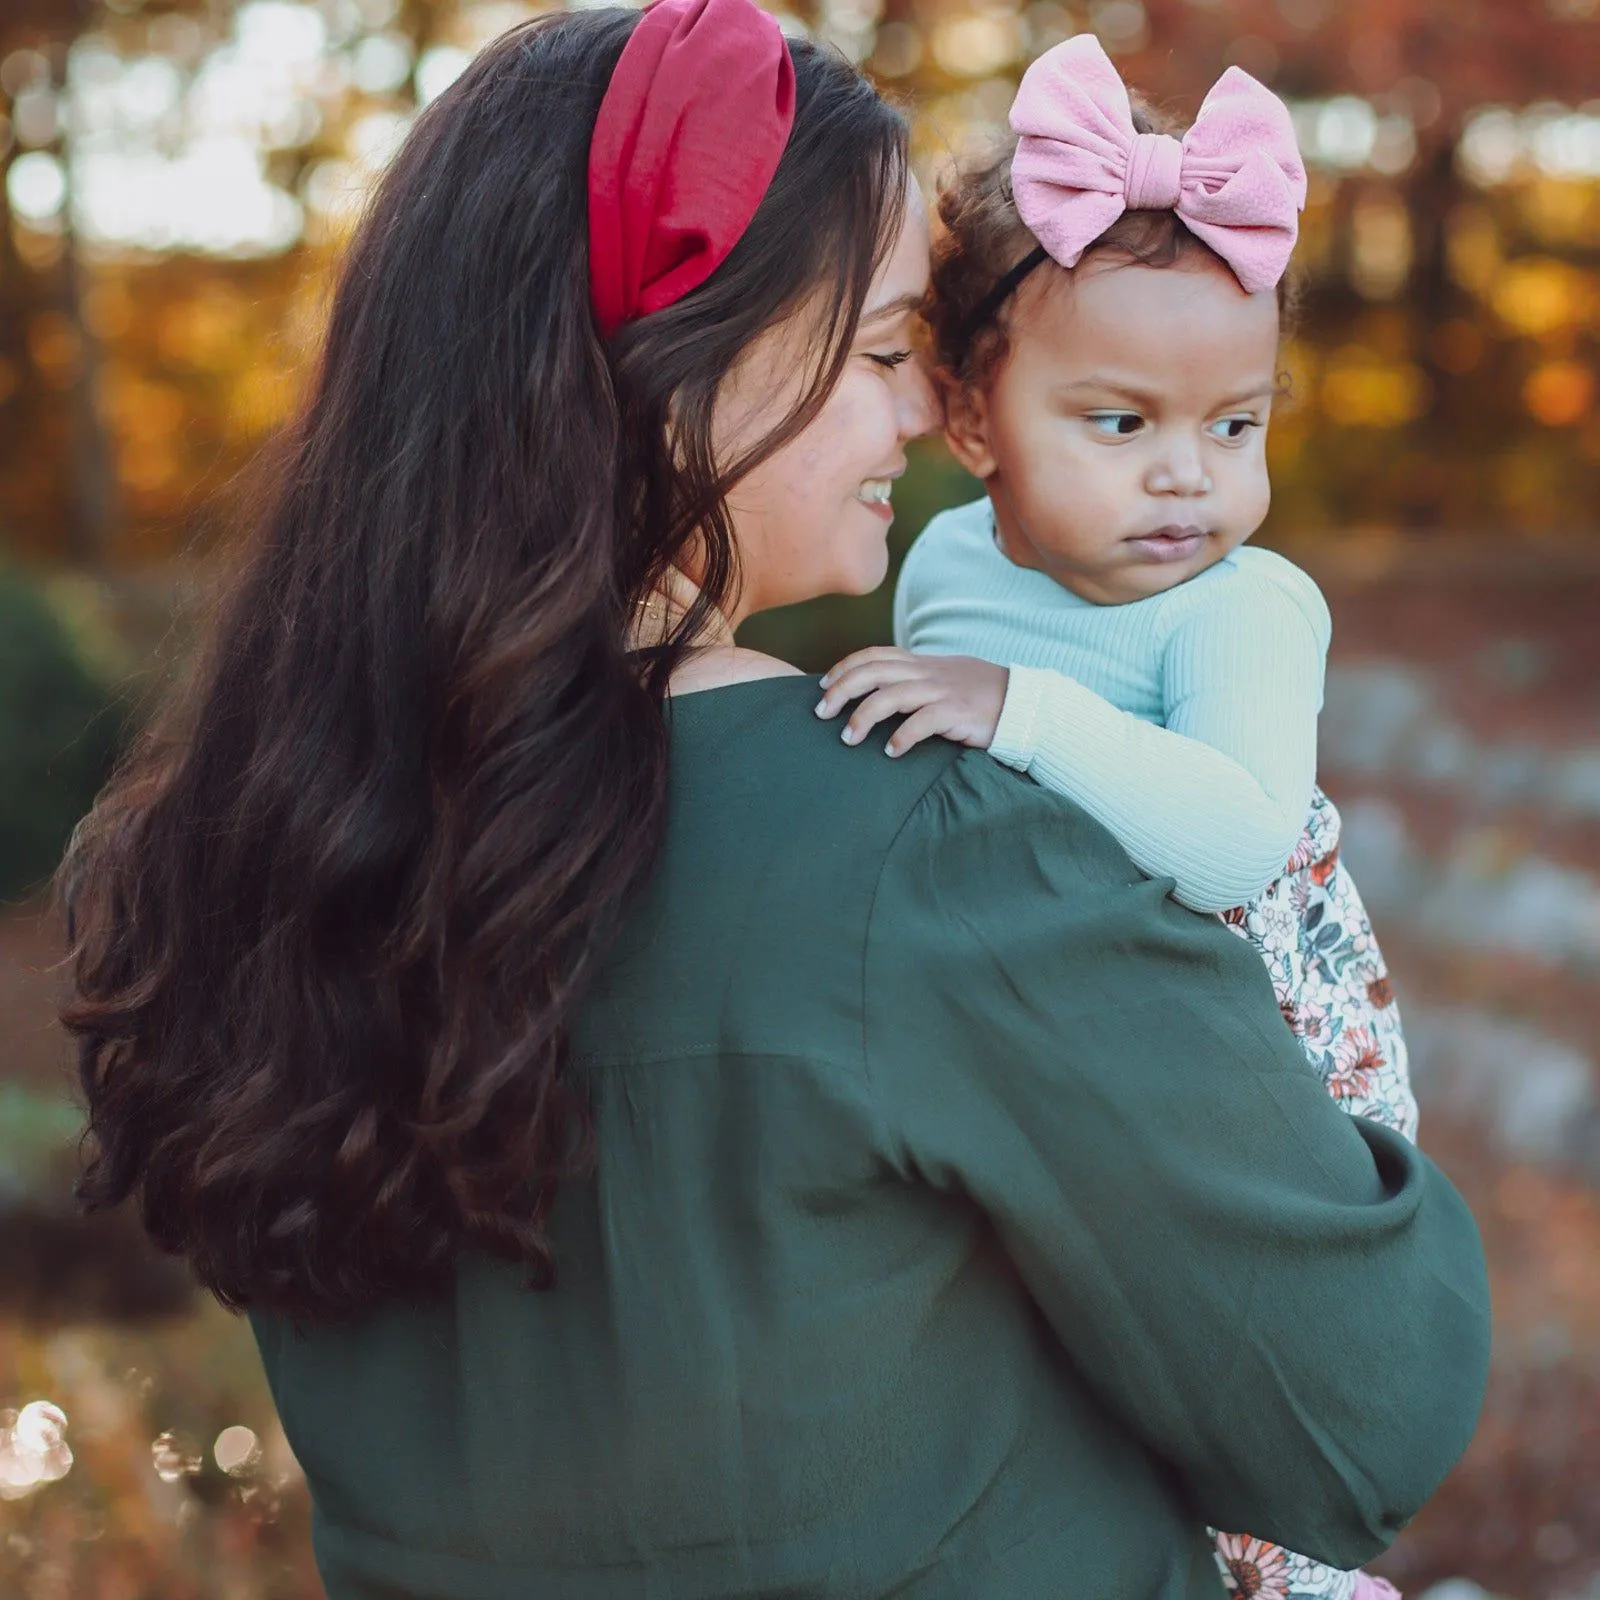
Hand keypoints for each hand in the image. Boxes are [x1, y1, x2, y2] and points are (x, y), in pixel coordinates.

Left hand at [814, 648, 1008, 757]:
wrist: (1023, 702)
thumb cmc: (981, 695)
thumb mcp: (944, 678)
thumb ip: (914, 680)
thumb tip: (881, 690)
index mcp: (922, 663)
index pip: (875, 656)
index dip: (845, 667)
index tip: (823, 685)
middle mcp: (928, 673)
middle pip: (873, 673)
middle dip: (841, 690)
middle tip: (821, 713)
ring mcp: (942, 691)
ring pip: (891, 696)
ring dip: (863, 717)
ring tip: (848, 739)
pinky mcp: (958, 713)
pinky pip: (922, 722)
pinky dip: (902, 737)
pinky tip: (890, 753)